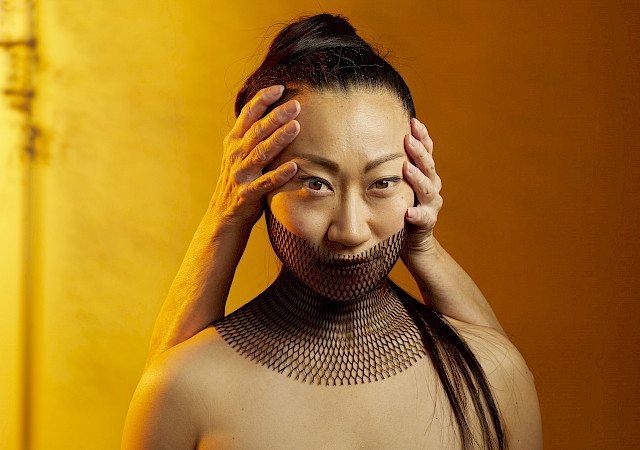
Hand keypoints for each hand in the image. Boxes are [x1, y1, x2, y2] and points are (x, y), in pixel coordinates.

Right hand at [208, 85, 300, 230]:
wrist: (224, 214)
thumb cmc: (239, 179)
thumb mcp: (239, 153)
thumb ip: (252, 135)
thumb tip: (275, 110)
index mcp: (233, 142)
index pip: (248, 115)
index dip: (262, 100)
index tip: (280, 88)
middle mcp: (235, 155)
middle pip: (257, 131)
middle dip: (276, 116)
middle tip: (295, 105)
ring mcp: (241, 174)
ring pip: (261, 153)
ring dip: (279, 140)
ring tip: (296, 127)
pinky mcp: (248, 193)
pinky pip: (266, 183)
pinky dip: (280, 175)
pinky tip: (294, 167)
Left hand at [401, 118, 443, 258]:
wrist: (413, 245)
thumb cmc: (399, 212)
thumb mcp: (395, 186)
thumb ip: (389, 167)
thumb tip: (366, 140)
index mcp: (423, 176)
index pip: (425, 151)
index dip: (422, 136)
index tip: (412, 120)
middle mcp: (431, 188)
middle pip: (428, 165)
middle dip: (419, 151)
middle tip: (408, 138)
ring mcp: (431, 206)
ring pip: (428, 189)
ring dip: (418, 178)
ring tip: (407, 168)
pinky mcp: (426, 225)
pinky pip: (424, 219)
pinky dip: (418, 214)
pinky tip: (409, 212)